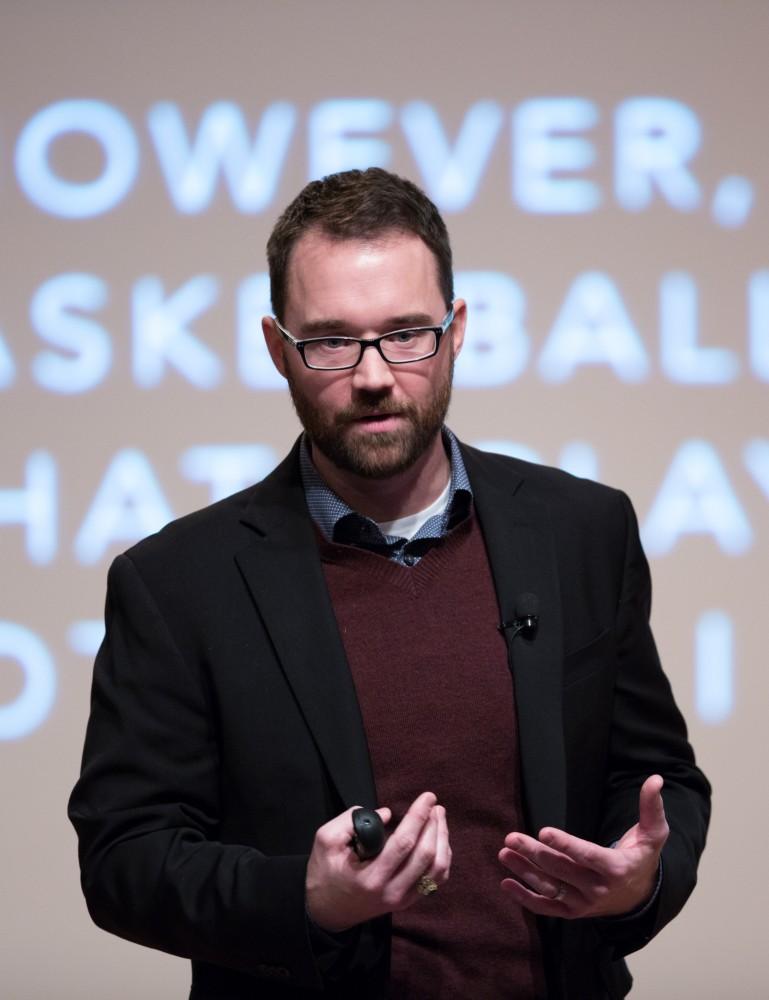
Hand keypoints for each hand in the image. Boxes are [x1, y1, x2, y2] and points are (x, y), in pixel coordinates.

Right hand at [305, 791, 450, 932]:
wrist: (326, 910)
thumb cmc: (325, 872)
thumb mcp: (326, 841)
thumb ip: (350, 822)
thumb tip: (387, 814)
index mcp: (371, 878)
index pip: (404, 843)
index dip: (419, 817)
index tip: (428, 796)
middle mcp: (392, 892)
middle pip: (426, 855)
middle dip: (434, 825)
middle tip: (434, 804)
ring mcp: (403, 900)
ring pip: (437, 869)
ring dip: (442, 839)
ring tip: (438, 817)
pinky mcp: (408, 901)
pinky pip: (436, 880)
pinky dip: (443, 857)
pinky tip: (439, 839)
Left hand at [498, 775, 668, 918]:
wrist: (639, 896)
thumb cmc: (641, 857)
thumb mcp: (653, 834)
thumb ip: (652, 807)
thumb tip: (656, 779)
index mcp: (616, 868)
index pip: (587, 856)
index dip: (566, 845)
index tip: (544, 832)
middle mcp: (598, 889)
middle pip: (562, 871)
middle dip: (535, 854)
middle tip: (512, 838)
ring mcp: (584, 903)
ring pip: (550, 888)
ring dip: (525, 871)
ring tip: (504, 853)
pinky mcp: (573, 912)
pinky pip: (547, 907)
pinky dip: (526, 898)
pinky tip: (506, 883)